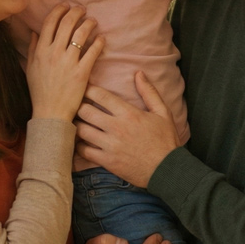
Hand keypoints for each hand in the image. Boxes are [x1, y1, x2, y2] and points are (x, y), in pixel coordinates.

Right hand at [26, 4, 103, 121]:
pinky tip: (101, 38)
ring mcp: (68, 62)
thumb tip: (34, 31)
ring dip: (89, 23)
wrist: (50, 113)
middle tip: (82, 9)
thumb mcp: (30, 68)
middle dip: (76, 12)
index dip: (59, 10)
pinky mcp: (82, 72)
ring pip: (81, 34)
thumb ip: (33, 48)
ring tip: (93, 21)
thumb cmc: (40, 91)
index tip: (66, 5)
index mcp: (41, 51)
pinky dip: (98, 42)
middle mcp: (54, 53)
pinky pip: (92, 51)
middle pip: (67, 23)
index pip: (50, 22)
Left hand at [76, 72, 180, 186]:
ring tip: (77, 122)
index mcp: (129, 113)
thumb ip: (149, 92)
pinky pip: (84, 151)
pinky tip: (81, 142)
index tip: (85, 88)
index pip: (100, 95)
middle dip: (79, 106)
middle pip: (85, 111)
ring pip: (81, 130)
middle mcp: (116, 128)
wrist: (167, 170)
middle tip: (77, 105)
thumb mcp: (162, 112)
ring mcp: (110, 145)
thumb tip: (138, 73)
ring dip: (77, 124)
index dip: (88, 89)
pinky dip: (79, 146)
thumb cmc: (166, 140)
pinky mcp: (106, 161)